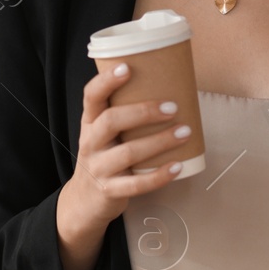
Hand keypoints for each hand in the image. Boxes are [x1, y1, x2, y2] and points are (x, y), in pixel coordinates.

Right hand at [55, 60, 192, 269]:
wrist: (83, 201)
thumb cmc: (104, 158)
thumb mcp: (103, 135)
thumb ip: (123, 115)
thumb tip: (168, 86)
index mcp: (89, 123)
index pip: (91, 97)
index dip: (106, 81)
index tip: (127, 67)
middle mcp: (90, 143)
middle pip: (111, 121)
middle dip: (143, 112)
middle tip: (172, 107)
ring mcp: (99, 168)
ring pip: (128, 152)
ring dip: (160, 141)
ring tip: (185, 132)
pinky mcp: (110, 191)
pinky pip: (136, 184)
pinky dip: (159, 175)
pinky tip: (178, 167)